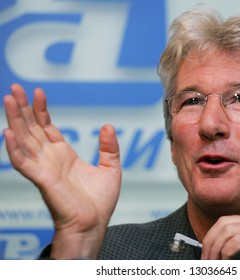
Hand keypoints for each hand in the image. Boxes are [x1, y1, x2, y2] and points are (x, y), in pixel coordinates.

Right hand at [3, 84, 121, 258]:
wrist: (94, 224)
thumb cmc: (100, 201)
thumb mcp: (110, 168)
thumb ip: (109, 147)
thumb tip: (108, 126)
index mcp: (64, 155)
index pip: (47, 127)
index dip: (42, 110)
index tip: (39, 92)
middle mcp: (50, 159)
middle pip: (32, 129)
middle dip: (23, 109)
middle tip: (15, 88)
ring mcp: (44, 168)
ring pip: (24, 140)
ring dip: (15, 120)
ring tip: (9, 99)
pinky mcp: (43, 180)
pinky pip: (24, 163)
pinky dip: (15, 149)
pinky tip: (8, 132)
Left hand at [201, 215, 239, 259]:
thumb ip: (238, 244)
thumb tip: (212, 251)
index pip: (227, 222)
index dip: (212, 236)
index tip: (206, 251)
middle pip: (225, 224)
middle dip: (210, 243)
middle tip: (207, 261)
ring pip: (228, 231)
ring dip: (217, 249)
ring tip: (216, 264)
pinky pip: (237, 242)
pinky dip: (227, 254)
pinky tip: (227, 263)